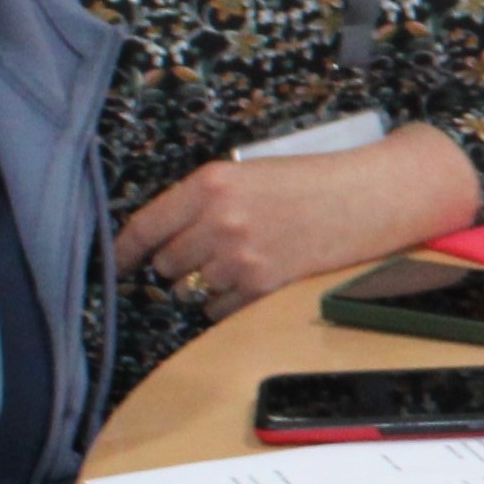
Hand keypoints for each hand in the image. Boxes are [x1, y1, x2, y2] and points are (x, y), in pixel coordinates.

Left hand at [115, 130, 483, 317]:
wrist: (366, 197)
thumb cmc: (310, 181)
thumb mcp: (249, 173)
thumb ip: (204, 200)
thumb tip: (163, 238)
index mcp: (210, 183)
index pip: (145, 226)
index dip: (125, 251)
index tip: (117, 264)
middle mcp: (218, 221)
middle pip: (167, 263)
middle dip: (178, 263)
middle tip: (206, 253)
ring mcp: (239, 257)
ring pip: (192, 290)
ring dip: (206, 283)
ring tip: (239, 263)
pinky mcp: (262, 286)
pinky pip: (220, 309)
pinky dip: (228, 302)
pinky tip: (253, 280)